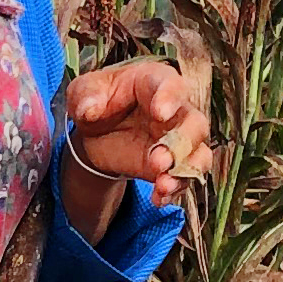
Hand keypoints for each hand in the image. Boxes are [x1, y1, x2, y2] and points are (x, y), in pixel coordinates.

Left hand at [60, 60, 215, 194]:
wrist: (99, 132)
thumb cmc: (97, 100)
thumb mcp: (84, 91)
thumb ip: (86, 96)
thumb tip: (89, 109)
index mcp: (155, 82)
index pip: (171, 85)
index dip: (169, 98)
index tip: (160, 112)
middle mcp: (175, 110)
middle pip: (195, 123)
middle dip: (181, 143)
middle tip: (160, 159)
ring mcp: (178, 139)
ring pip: (198, 154)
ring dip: (183, 171)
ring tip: (163, 185)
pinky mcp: (173, 165)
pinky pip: (184, 179)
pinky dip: (173, 190)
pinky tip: (159, 199)